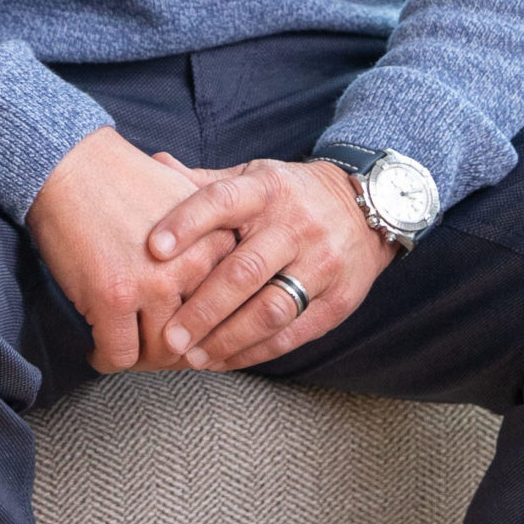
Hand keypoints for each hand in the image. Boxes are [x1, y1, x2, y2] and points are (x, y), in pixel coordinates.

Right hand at [27, 127, 236, 372]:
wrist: (70, 164)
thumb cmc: (120, 179)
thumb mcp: (184, 196)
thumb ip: (211, 234)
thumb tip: (225, 277)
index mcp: (217, 242)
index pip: (226, 309)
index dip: (204, 329)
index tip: (183, 336)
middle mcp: (193, 266)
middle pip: (197, 336)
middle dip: (173, 353)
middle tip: (151, 355)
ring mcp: (154, 284)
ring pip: (159, 352)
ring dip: (140, 360)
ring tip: (124, 353)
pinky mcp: (113, 297)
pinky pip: (119, 354)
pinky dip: (105, 359)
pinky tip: (96, 351)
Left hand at [147, 156, 397, 370]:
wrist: (370, 208)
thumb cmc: (292, 194)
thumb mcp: (255, 176)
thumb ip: (207, 181)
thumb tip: (157, 163)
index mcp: (267, 189)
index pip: (223, 200)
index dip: (187, 223)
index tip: (153, 249)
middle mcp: (296, 226)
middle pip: (245, 270)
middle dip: (204, 307)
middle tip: (169, 335)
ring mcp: (321, 264)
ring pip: (270, 309)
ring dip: (228, 338)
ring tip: (193, 356)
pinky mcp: (337, 301)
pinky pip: (292, 333)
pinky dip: (255, 351)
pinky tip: (224, 360)